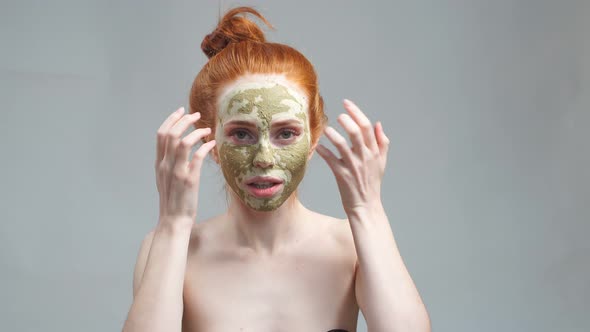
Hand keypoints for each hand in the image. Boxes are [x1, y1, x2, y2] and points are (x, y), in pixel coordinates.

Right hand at [155, 107, 215, 225]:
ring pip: (182, 142)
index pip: (161, 135)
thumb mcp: (166, 179)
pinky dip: (204, 147)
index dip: (171, 120)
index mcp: (159, 164)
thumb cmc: (172, 201)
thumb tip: (178, 149)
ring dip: (195, 132)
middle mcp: (166, 165)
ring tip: (205, 129)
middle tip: (196, 115)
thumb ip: (169, 163)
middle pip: (171, 134)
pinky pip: (197, 157)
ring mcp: (177, 172)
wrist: (173, 221)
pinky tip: (211, 144)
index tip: (181, 111)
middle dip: (184, 121)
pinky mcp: (189, 180)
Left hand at [315, 99, 389, 215]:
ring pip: (342, 144)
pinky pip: (331, 159)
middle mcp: (365, 157)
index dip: (356, 112)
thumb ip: (382, 142)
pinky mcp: (342, 175)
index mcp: (374, 152)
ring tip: (326, 130)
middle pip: (356, 132)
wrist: (366, 206)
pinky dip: (324, 151)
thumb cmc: (372, 183)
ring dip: (333, 134)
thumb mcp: (381, 162)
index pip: (367, 126)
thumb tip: (378, 124)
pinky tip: (318, 146)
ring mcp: (354, 166)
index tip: (346, 103)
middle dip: (346, 120)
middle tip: (337, 116)